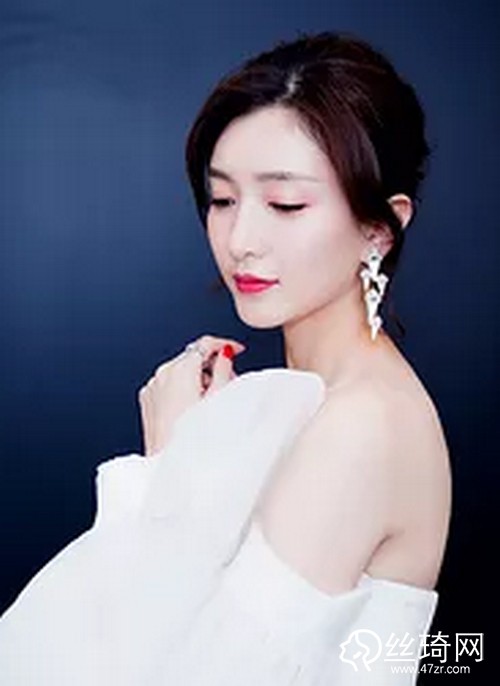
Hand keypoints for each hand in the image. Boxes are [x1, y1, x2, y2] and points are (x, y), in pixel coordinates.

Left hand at [138, 335, 245, 455]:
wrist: (168, 464)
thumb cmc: (191, 438)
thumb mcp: (219, 399)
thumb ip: (224, 370)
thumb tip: (226, 355)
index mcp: (179, 370)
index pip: (204, 344)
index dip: (224, 344)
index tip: (234, 350)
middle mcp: (161, 375)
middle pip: (192, 358)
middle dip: (211, 367)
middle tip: (226, 384)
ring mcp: (152, 388)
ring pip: (179, 371)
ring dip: (196, 379)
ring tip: (208, 402)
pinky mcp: (147, 400)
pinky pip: (167, 385)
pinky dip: (180, 390)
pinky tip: (191, 409)